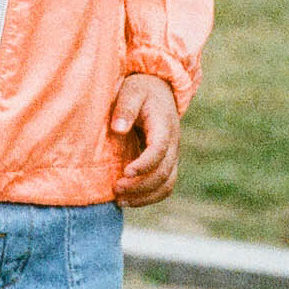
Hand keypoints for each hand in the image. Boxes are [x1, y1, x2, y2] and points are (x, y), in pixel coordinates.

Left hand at [110, 76, 180, 204]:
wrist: (158, 89)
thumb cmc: (140, 89)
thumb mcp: (131, 91)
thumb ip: (125, 108)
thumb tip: (118, 129)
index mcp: (164, 126)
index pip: (158, 150)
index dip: (144, 164)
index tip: (125, 172)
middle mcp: (172, 143)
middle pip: (163, 172)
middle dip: (140, 184)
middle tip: (116, 188)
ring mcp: (171, 155)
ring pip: (166, 184)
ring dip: (145, 196)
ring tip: (120, 200)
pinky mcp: (166, 162)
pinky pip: (164, 186)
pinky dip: (149, 197)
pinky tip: (129, 200)